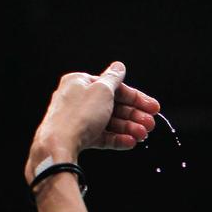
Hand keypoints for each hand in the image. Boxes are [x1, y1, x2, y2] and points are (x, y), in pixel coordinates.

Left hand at [25, 61, 159, 183]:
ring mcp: (79, 120)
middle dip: (134, 115)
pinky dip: (118, 139)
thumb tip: (119, 66)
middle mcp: (79, 100)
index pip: (114, 88)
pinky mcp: (80, 137)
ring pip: (110, 123)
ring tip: (143, 134)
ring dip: (129, 128)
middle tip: (151, 124)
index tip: (153, 107)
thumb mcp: (102, 90)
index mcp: (81, 83)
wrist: (58, 145)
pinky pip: (103, 136)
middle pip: (114, 106)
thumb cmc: (78, 115)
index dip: (136, 97)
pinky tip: (131, 142)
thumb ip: (113, 78)